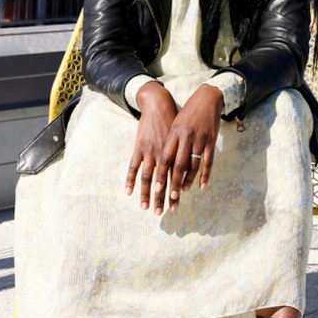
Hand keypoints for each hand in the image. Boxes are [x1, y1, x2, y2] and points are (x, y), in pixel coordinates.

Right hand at [126, 82, 178, 210]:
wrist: (160, 105)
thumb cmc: (175, 122)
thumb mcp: (183, 139)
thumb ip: (184, 155)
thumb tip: (188, 172)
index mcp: (176, 153)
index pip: (175, 178)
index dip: (174, 192)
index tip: (174, 206)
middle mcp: (163, 154)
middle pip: (162, 181)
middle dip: (160, 198)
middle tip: (159, 213)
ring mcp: (150, 151)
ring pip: (148, 177)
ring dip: (146, 193)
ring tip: (144, 207)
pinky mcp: (139, 146)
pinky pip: (133, 166)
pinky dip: (130, 179)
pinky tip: (129, 192)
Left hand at [160, 84, 223, 214]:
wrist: (206, 98)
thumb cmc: (187, 114)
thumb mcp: (176, 125)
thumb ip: (170, 143)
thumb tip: (164, 165)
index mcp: (174, 133)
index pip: (165, 158)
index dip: (161, 174)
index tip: (155, 190)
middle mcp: (186, 136)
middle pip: (178, 165)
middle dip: (174, 183)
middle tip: (171, 198)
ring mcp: (199, 139)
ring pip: (193, 165)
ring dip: (188, 181)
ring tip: (183, 192)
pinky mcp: (211, 140)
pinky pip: (208, 161)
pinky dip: (205, 175)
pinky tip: (202, 185)